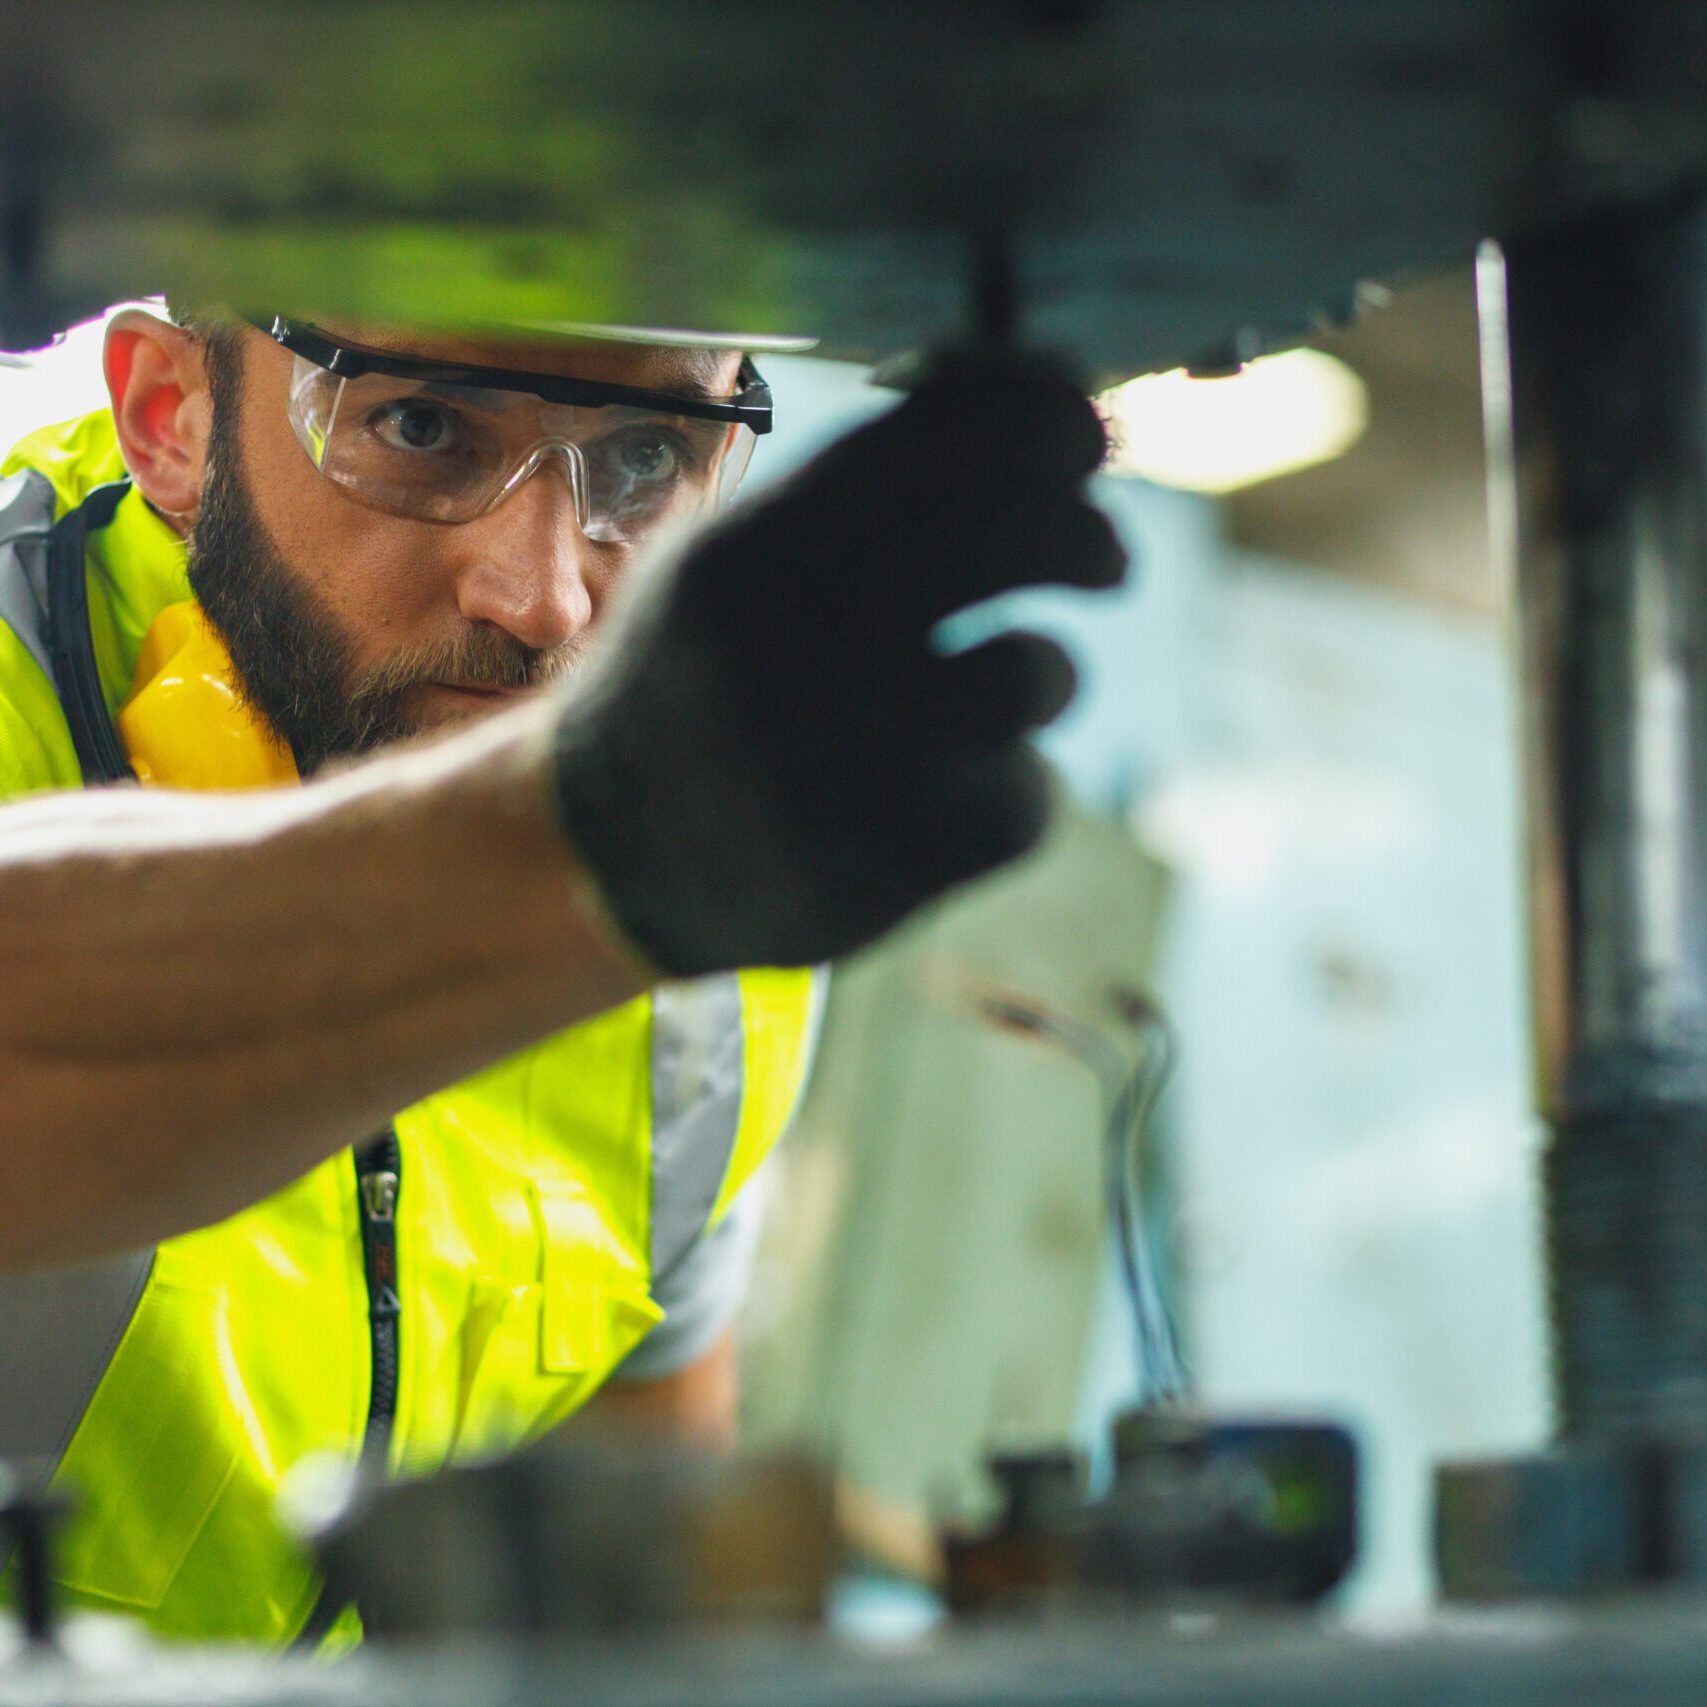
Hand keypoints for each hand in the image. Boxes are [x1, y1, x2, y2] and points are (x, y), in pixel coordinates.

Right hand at [550, 350, 1125, 974]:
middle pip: (1021, 538)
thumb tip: (1028, 403)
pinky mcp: (886, 864)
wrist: (599, 851)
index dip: (1049, 425)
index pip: (952, 437)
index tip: (1080, 443)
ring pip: (1031, 676)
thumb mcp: (724, 555)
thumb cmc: (691, 678)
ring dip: (1046, 674)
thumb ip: (849, 489)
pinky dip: (1011, 791)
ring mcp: (841, 757)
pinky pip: (1021, 803)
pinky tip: (962, 789)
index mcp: (759, 546)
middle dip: (1088, 537)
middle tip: (1102, 558)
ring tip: (1017, 683)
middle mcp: (797, 639)